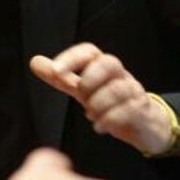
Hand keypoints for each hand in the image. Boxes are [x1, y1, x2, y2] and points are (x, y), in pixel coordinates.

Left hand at [31, 44, 175, 155]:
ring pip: (118, 89)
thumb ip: (61, 78)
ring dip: (99, 104)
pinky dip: (110, 119)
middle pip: (109, 63)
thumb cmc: (110, 102)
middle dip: (90, 80)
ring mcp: (134, 91)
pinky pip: (129, 109)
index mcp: (103, 66)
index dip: (72, 58)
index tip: (56, 71)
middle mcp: (120, 74)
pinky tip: (99, 127)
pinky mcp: (142, 110)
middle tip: (81, 97)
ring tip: (91, 115)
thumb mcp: (83, 89)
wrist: (145, 124)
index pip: (89, 51)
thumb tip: (35, 61)